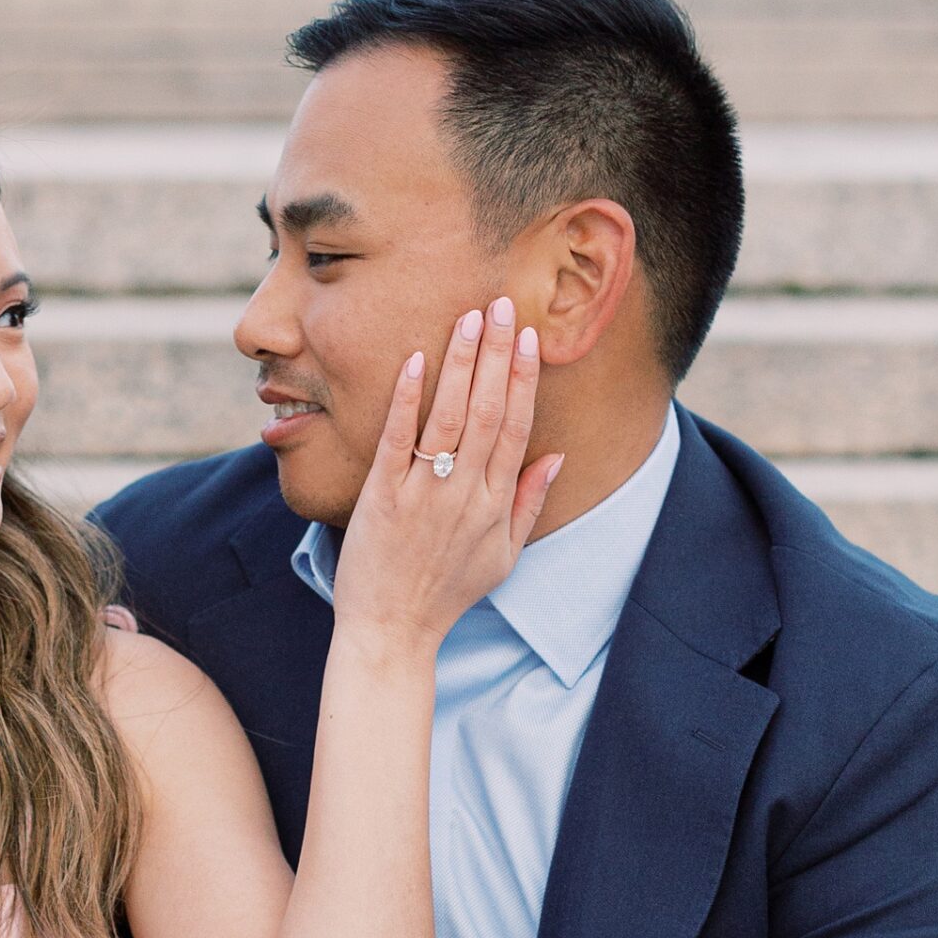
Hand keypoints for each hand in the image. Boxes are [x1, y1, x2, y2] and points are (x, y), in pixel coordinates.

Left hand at [330, 298, 560, 655]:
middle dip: (497, 355)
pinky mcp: (381, 499)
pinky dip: (407, 399)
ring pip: (448, 417)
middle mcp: (463, 494)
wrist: (392, 632)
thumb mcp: (503, 556)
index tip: (530, 337)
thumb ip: (529, 503)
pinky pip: (396, 440)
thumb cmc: (447, 594)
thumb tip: (557, 455)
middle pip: (488, 412)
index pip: (517, 428)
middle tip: (502, 304)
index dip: (524, 379)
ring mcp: (422, 494)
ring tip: (469, 319)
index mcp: (495, 505)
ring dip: (461, 364)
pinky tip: (417, 360)